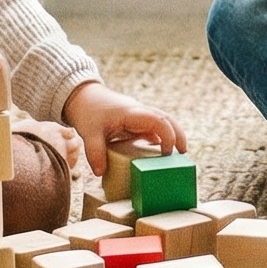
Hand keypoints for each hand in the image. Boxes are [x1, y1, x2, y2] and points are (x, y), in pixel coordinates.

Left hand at [64, 80, 187, 186]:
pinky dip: (160, 138)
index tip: (167, 153)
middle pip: (167, 119)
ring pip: (163, 122)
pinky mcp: (135, 120)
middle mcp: (139, 112)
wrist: (83, 95)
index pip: (158, 121)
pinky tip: (160, 152)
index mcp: (132, 113)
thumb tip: (100, 172)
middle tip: (184, 153)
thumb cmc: (87, 111)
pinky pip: (153, 127)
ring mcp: (139, 116)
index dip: (167, 136)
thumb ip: (95, 152)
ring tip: (178, 154)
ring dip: (172, 135)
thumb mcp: (89, 132)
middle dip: (178, 135)